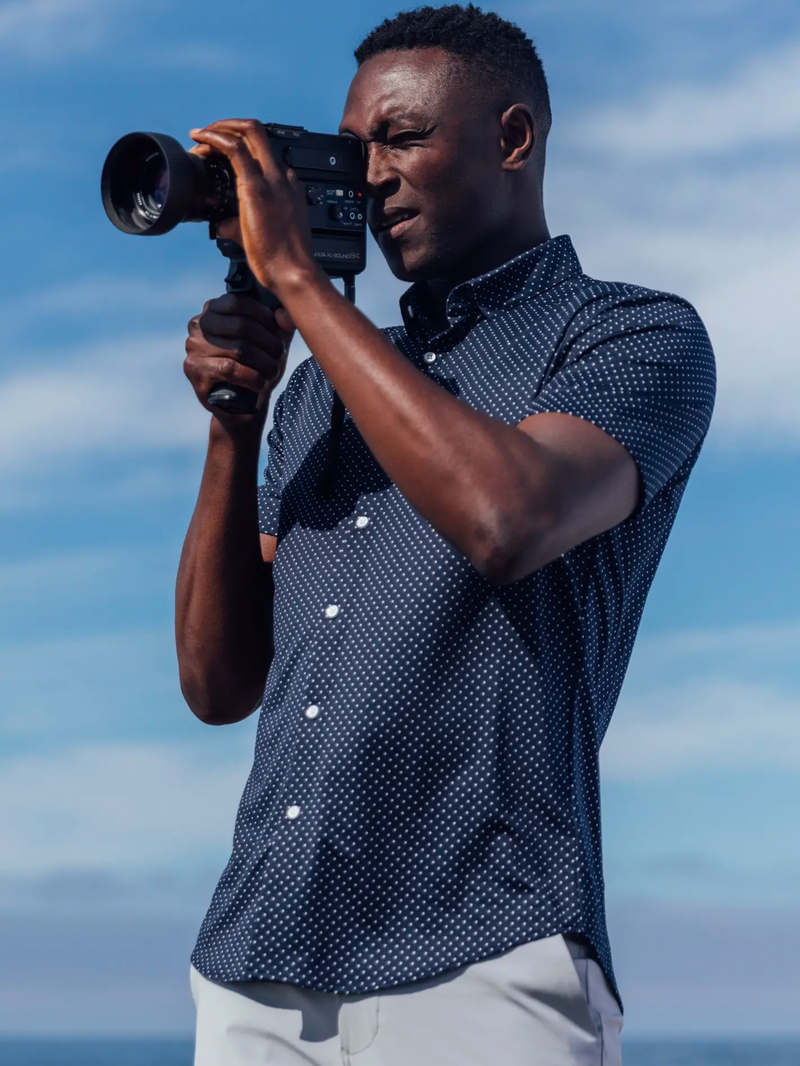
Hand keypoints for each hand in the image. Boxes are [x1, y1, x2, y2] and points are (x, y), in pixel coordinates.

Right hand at [184, 293, 294, 425]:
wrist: (241, 404)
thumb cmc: (256, 366)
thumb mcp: (271, 339)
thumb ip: (280, 322)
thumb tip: (283, 315)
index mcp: (214, 309)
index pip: (239, 302)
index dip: (264, 316)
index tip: (277, 333)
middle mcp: (199, 324)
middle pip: (241, 325)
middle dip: (267, 342)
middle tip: (278, 355)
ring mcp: (194, 347)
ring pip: (238, 348)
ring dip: (263, 362)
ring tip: (272, 371)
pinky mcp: (194, 370)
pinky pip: (230, 369)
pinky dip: (251, 377)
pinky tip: (259, 383)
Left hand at [189, 119, 322, 296]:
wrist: (294, 272)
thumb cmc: (283, 261)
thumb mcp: (261, 235)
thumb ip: (240, 224)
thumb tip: (221, 224)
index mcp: (287, 186)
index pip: (262, 153)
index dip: (237, 146)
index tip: (217, 154)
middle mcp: (282, 176)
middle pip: (257, 132)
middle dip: (228, 126)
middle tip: (206, 135)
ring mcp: (271, 179)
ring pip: (247, 132)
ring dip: (219, 128)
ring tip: (199, 137)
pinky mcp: (256, 187)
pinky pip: (234, 149)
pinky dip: (214, 138)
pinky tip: (200, 140)